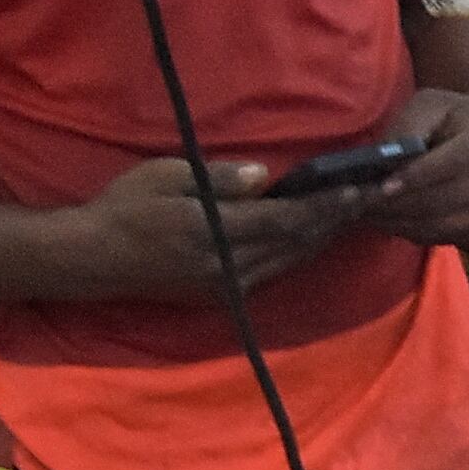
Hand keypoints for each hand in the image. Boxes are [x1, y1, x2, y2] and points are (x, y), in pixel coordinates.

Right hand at [59, 157, 362, 300]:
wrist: (89, 257)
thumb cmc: (125, 206)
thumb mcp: (165, 177)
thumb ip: (218, 179)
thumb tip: (264, 176)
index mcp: (214, 232)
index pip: (286, 220)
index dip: (328, 205)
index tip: (361, 188)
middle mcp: (227, 265)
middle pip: (298, 242)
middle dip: (339, 218)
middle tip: (378, 195)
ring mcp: (225, 283)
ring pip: (290, 260)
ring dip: (325, 236)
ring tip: (358, 211)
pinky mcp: (221, 293)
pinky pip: (273, 271)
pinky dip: (300, 250)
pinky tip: (317, 233)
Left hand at [360, 89, 468, 252]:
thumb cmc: (450, 116)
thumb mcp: (425, 107)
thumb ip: (408, 130)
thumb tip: (387, 164)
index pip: (456, 161)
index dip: (418, 176)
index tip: (382, 186)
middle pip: (451, 198)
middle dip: (402, 205)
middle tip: (362, 205)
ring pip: (450, 224)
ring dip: (405, 223)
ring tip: (370, 214)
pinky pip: (451, 238)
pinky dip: (417, 233)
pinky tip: (394, 221)